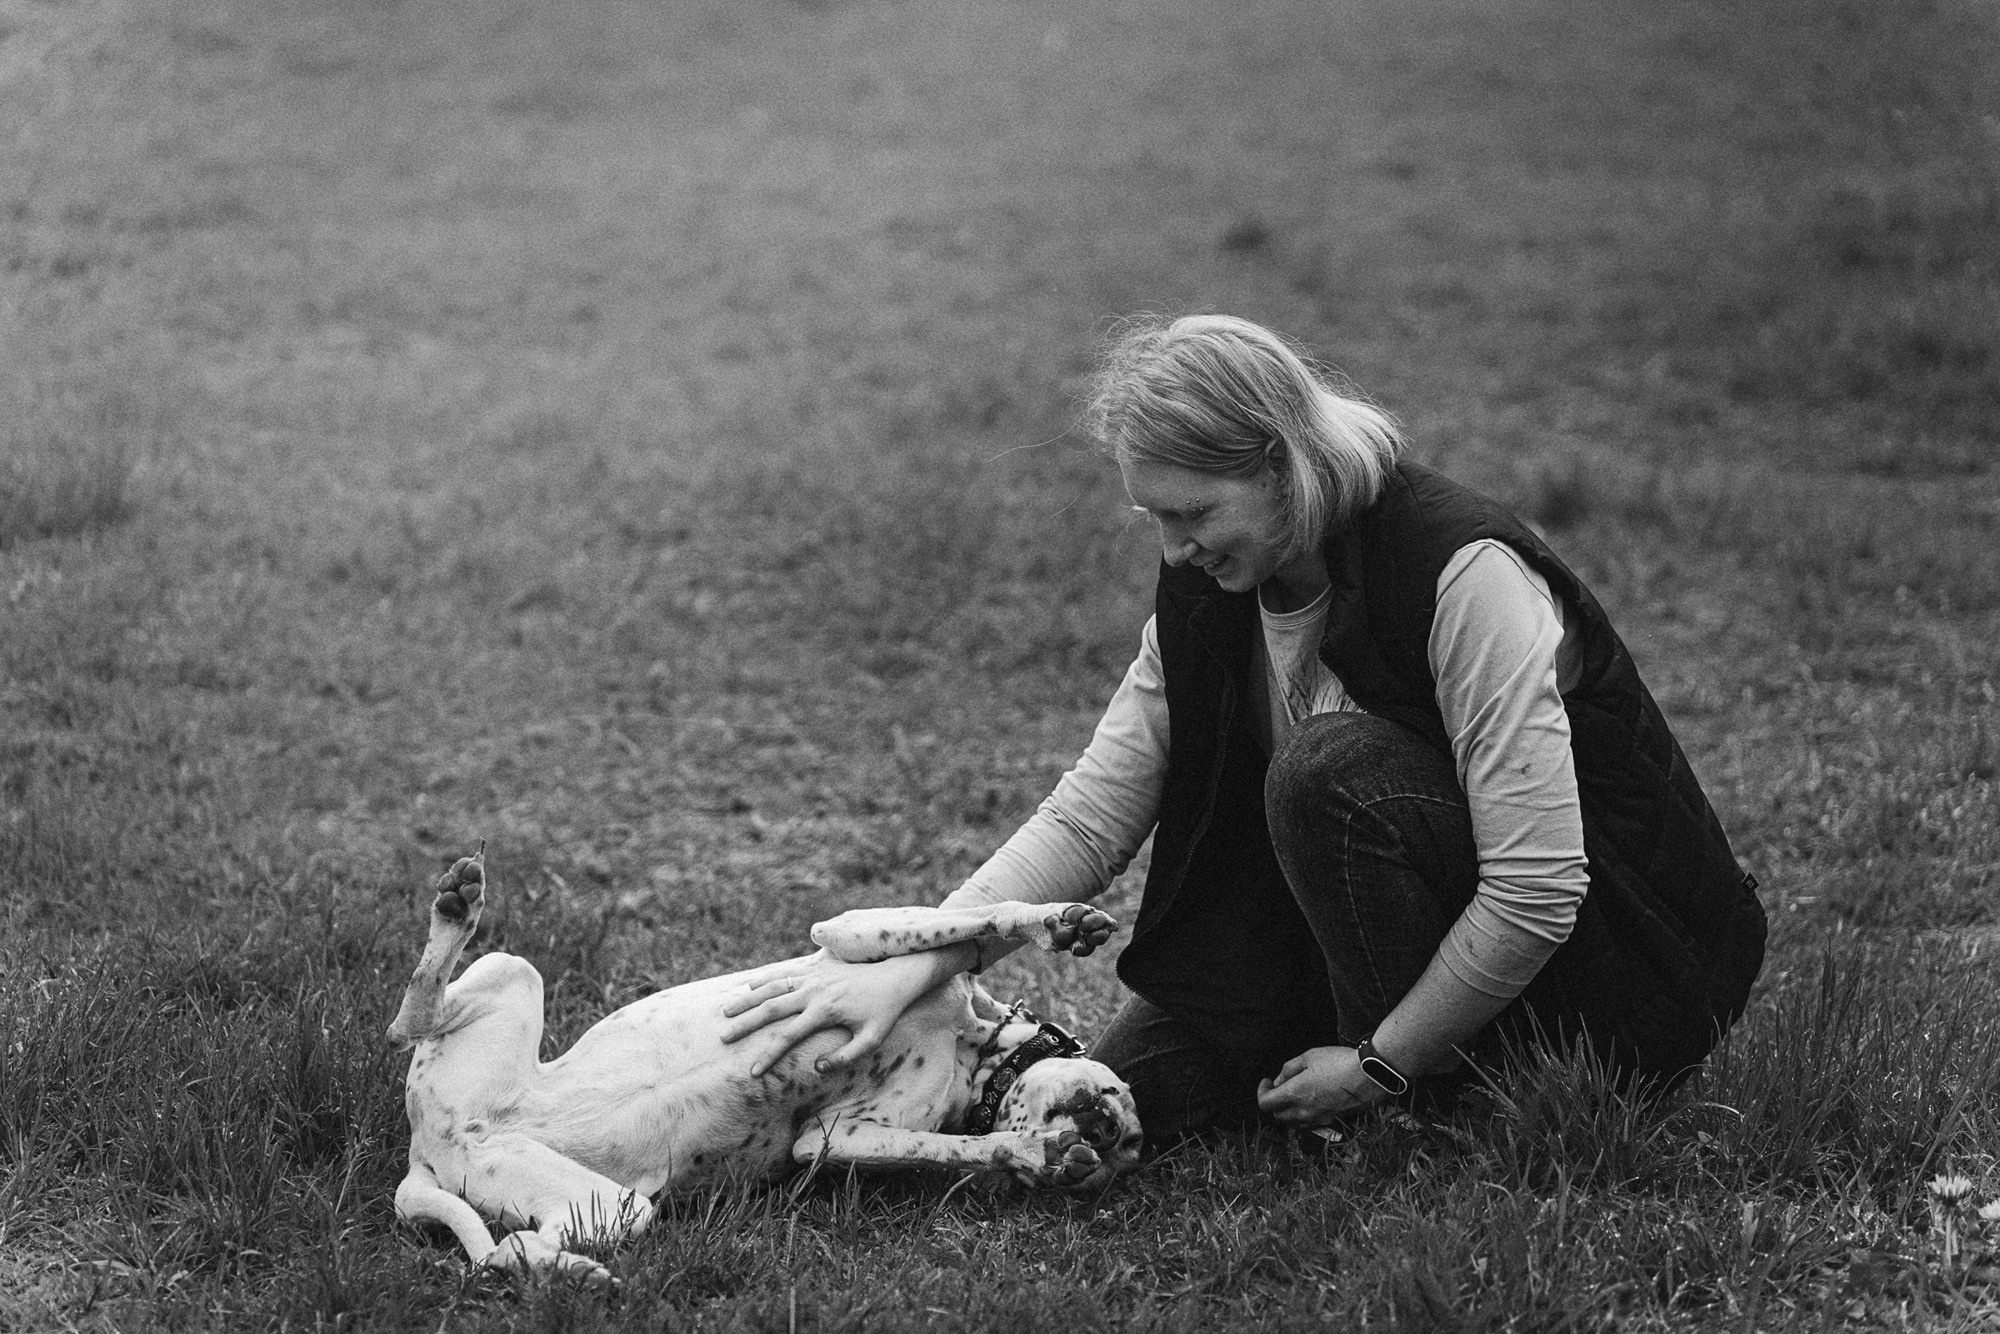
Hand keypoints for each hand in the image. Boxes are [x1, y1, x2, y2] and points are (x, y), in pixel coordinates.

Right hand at [718, 949, 949, 1076]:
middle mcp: (814, 991)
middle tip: (723, 1038)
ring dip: (747, 999)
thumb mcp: (872, 1039)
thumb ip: (845, 1057)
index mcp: (826, 1010)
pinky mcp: (815, 968)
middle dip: (745, 1024)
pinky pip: (783, 973)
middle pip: (771, 1008)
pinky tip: (747, 986)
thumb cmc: (885, 1010)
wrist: (896, 972)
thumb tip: (817, 1068)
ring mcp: (812, 977)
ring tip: (725, 1011)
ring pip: (772, 987)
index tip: (752, 1072)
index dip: (768, 1055)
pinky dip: (763, 979)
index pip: (789, 1037)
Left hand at [1255, 1046, 1389, 1126]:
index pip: (1265, 1103)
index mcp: (1294, 1094)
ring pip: (1293, 1123)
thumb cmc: (1338, 1062)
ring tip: (1297, 1093)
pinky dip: (1305, 1114)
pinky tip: (1313, 1098)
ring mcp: (1318, 1118)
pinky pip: (1310, 1122)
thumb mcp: (1309, 1056)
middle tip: (1281, 1086)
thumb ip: (1288, 1069)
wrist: (1370, 1075)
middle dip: (1274, 1102)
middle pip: (1277, 1116)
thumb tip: (1278, 1081)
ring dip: (1289, 1111)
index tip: (1266, 1081)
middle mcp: (1304, 1111)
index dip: (1261, 1091)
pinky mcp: (1332, 1120)